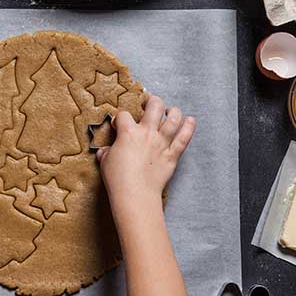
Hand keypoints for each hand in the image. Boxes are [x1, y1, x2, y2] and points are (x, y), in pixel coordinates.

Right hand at [96, 95, 194, 215]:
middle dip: (152, 101)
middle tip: (149, 102)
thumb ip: (106, 153)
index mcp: (128, 133)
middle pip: (154, 107)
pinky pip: (183, 139)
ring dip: (173, 111)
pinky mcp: (171, 156)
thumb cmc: (118, 179)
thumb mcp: (105, 162)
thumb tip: (105, 151)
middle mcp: (147, 134)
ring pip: (173, 119)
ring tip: (170, 110)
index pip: (123, 115)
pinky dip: (189, 128)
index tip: (118, 123)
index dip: (119, 117)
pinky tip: (191, 120)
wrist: (135, 195)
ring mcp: (161, 144)